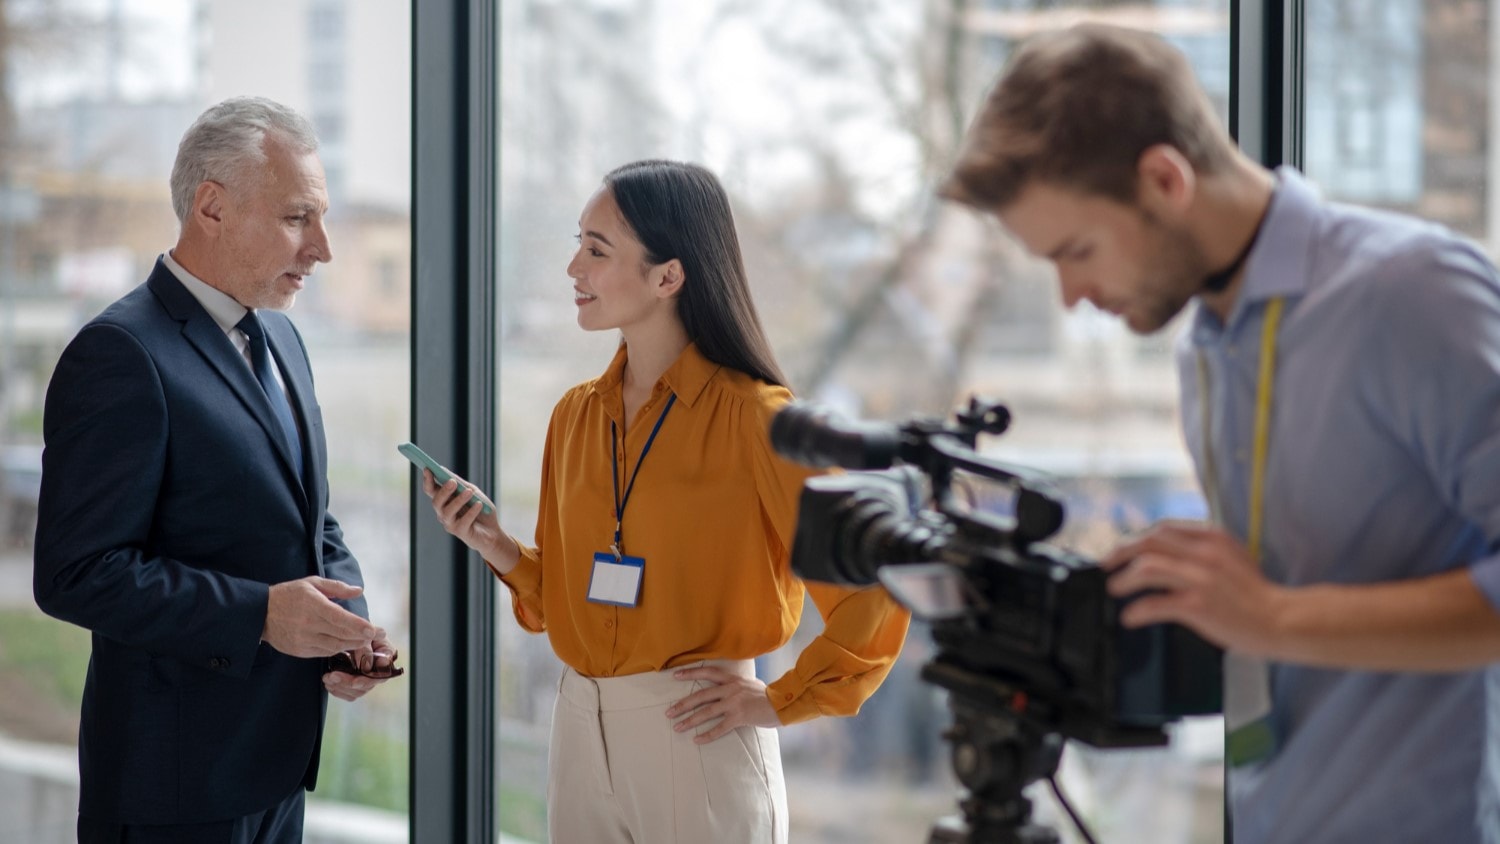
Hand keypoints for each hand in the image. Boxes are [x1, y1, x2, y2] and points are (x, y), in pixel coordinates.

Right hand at [262, 576, 381, 658]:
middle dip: (361, 637)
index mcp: (313, 605)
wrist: (259, 613)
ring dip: (351, 645)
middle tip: (375, 635)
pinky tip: (345, 645)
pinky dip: (336, 650)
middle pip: (341, 634)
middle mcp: (308, 624)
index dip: (359, 625)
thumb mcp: (312, 583)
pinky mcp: (299, 650)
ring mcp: (303, 639)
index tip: (373, 629)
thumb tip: (358, 590)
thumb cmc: (289, 594)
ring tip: (363, 641)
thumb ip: (337, 587)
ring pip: (334, 646)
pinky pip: (323, 653)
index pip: (341, 618)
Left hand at [323, 634, 398, 701]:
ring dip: (341, 687)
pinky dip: (338, 691)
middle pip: (369, 684)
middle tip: (333, 675)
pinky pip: (351, 695)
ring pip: (359, 692)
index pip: (384, 670)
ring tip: (327, 677)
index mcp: (386, 654)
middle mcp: (380, 669)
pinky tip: (329, 683)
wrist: (346, 633)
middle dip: (349, 682)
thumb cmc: (356, 631)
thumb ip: (364, 646)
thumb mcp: (360, 634)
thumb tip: (366, 665)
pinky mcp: (359, 685)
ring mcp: (370, 679)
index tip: (355, 681)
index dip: (370, 677)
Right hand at [420, 469, 514, 568]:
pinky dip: (471, 512)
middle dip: (443, 491)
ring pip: (447, 512)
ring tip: (469, 492)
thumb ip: (460, 484)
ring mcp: (450, 524)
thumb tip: (444, 471)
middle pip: (436, 502)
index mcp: (444, 501)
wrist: (493, 531)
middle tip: (452, 482)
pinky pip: (463, 521)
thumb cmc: (481, 510)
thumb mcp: (473, 492)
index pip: (431, 490)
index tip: (428, 469)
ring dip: (458, 500)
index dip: (428, 480)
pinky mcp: (460, 533)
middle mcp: (443, 513)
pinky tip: (479, 505)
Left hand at [665, 666, 780, 743]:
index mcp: (732, 679)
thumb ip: (734, 684)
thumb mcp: (748, 683)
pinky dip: (707, 735)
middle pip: (701, 695)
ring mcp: (734, 703)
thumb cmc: (766, 695)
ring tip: (677, 727)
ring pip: (706, 712)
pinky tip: (697, 740)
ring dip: (690, 720)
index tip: (674, 676)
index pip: (707, 672)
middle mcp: (730, 689)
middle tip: (668, 712)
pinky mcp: (739, 717)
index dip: (690, 673)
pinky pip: (719, 728)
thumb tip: (721, 686)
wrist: (782, 704)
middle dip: (683, 704)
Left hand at [1103, 520, 1288, 655]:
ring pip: (1147, 567)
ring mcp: (1201, 578)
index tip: (1124, 549)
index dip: (1138, 538)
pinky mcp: (1198, 604)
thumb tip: (1169, 553)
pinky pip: (1156, 603)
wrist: (1283, 620)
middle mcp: (1204, 553)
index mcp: (1212, 538)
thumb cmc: (1257, 595)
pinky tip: (1131, 617)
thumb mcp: (1232, 559)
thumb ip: (1203, 551)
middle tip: (1106, 565)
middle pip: (1149, 542)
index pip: (1164, 529)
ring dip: (1124, 578)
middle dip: (1121, 551)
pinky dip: (1138, 610)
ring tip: (1115, 589)